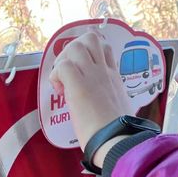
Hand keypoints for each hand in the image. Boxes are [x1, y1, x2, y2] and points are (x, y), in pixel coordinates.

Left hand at [49, 30, 131, 150]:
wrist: (117, 137)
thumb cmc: (120, 128)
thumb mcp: (121, 104)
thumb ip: (112, 96)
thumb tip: (107, 105)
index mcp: (114, 75)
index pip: (105, 48)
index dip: (91, 53)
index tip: (83, 71)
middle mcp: (104, 71)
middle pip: (90, 38)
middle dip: (74, 49)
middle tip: (70, 69)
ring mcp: (92, 76)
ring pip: (75, 46)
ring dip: (64, 58)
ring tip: (63, 77)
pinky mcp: (78, 86)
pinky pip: (62, 66)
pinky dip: (56, 75)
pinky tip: (60, 90)